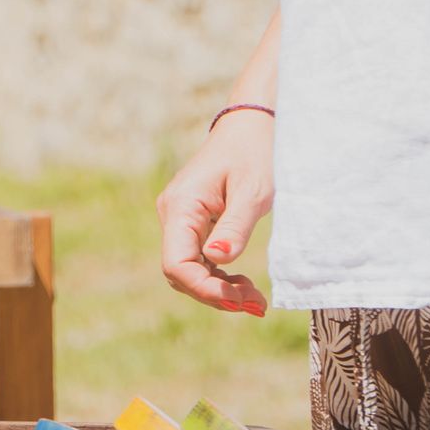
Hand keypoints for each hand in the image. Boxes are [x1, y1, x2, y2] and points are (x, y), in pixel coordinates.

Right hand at [156, 110, 273, 315]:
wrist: (251, 125)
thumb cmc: (256, 152)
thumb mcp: (253, 190)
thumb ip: (235, 226)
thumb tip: (219, 260)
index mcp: (181, 207)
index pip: (176, 263)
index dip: (204, 289)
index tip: (240, 301)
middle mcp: (172, 215)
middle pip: (181, 273)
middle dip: (215, 295)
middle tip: (257, 305)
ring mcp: (180, 220)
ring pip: (189, 270)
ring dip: (219, 290)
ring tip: (256, 299)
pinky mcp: (193, 223)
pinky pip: (198, 259)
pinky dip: (220, 277)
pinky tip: (243, 284)